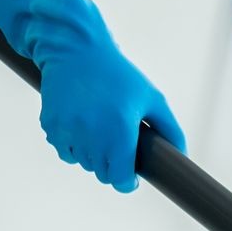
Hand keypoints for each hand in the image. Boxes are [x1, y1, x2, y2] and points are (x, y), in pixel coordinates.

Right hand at [0, 0, 186, 191]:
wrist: (75, 49)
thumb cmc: (117, 74)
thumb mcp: (151, 97)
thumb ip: (170, 129)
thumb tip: (180, 156)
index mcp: (119, 130)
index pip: (120, 180)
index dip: (127, 181)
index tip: (129, 175)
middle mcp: (92, 134)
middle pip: (101, 174)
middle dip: (111, 165)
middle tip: (116, 145)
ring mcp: (68, 130)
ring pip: (82, 162)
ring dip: (91, 154)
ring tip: (98, 129)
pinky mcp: (51, 125)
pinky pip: (64, 150)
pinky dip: (72, 144)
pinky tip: (80, 123)